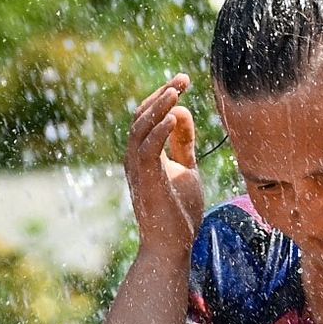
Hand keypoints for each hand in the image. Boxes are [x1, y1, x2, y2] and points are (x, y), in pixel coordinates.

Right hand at [124, 74, 203, 262]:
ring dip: (159, 107)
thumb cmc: (179, 212)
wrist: (172, 246)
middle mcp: (136, 157)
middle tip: (183, 77)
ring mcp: (138, 169)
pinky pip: (147, 149)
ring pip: (141, 128)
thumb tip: (183, 112)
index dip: (165, 96)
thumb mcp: (186, 169)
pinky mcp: (146, 180)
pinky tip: (174, 116)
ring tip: (177, 91)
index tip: (184, 79)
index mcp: (145, 154)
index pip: (150, 116)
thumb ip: (183, 144)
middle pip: (143, 116)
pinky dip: (159, 131)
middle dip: (163, 94)